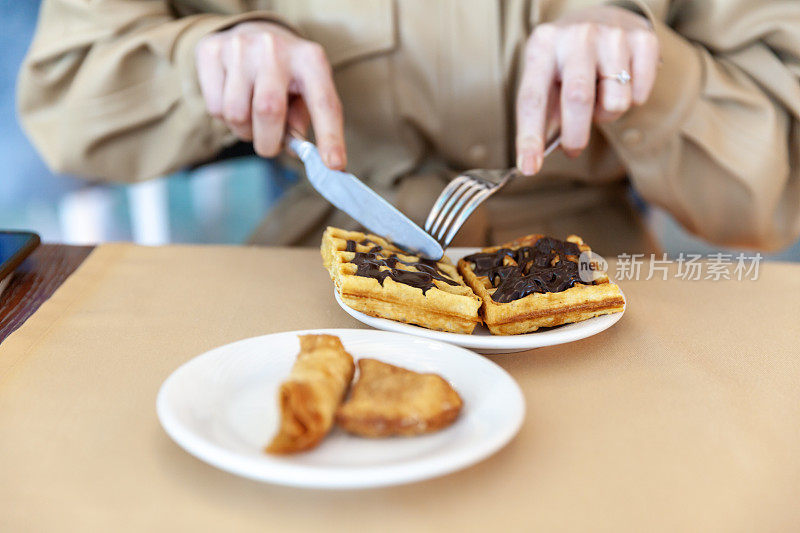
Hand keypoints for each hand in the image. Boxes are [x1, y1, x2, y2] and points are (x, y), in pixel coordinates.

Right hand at [195, 21, 345, 168]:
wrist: (254, 34)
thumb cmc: (287, 75)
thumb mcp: (306, 92)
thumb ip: (303, 121)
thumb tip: (294, 149)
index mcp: (309, 59)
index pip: (323, 102)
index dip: (330, 136)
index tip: (333, 165)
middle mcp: (275, 47)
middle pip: (268, 110)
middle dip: (269, 142)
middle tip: (271, 145)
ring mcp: (240, 46)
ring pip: (236, 114)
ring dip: (245, 131)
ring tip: (253, 118)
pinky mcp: (211, 50)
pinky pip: (215, 108)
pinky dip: (225, 118)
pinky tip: (234, 101)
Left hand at [516, 6, 658, 173]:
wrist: (603, 18)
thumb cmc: (568, 62)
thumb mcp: (547, 80)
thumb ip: (545, 116)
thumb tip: (538, 157)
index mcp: (543, 46)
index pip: (533, 98)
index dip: (529, 137)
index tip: (529, 167)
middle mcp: (576, 36)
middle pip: (577, 98)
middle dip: (575, 135)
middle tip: (573, 148)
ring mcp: (611, 35)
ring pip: (615, 101)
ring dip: (607, 114)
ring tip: (600, 98)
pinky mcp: (643, 39)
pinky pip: (640, 93)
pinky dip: (633, 99)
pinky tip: (623, 83)